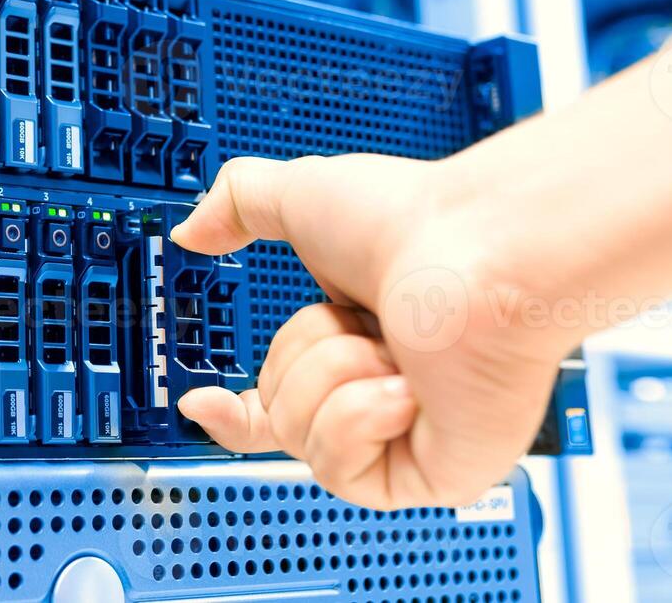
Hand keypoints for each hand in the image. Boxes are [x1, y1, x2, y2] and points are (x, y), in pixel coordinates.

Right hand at [172, 154, 571, 510]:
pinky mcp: (430, 476)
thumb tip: (192, 229)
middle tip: (355, 322)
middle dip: (301, 356)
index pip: (276, 401)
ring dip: (333, 376)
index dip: (233, 409)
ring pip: (301, 439)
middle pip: (276, 413)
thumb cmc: (417, 222)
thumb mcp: (299, 195)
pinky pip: (343, 468)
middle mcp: (381, 391)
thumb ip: (237, 205)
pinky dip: (361, 416)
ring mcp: (406, 436)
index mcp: (353, 340)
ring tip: (390, 348)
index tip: (201, 399)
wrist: (480, 254)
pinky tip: (407, 386)